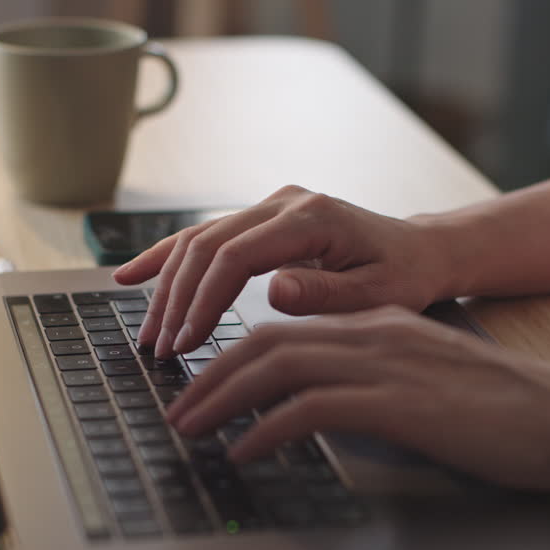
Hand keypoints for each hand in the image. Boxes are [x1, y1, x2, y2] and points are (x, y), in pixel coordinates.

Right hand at [112, 185, 450, 358]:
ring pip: (199, 239)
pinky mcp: (262, 218)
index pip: (236, 256)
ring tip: (148, 331)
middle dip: (176, 298)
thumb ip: (327, 294)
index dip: (203, 300)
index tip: (186, 342)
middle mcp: (284, 202)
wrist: (418, 250)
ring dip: (167, 285)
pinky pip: (206, 235)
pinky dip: (167, 257)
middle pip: (208, 245)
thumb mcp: (379, 295)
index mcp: (311, 218)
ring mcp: (270, 206)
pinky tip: (131, 276)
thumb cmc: (403, 276)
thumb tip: (275, 289)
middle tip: (159, 347)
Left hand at [165, 307, 549, 490]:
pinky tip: (243, 451)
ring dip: (221, 397)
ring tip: (189, 428)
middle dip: (209, 374)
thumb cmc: (500, 410)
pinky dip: (265, 428)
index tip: (198, 383)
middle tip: (175, 408)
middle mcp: (373, 334)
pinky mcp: (398, 403)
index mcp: (377, 326)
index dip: (229, 354)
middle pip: (266, 341)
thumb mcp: (423, 382)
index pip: (283, 327)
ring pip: (276, 366)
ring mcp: (385, 364)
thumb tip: (315, 407)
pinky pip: (309, 409)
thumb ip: (370, 381)